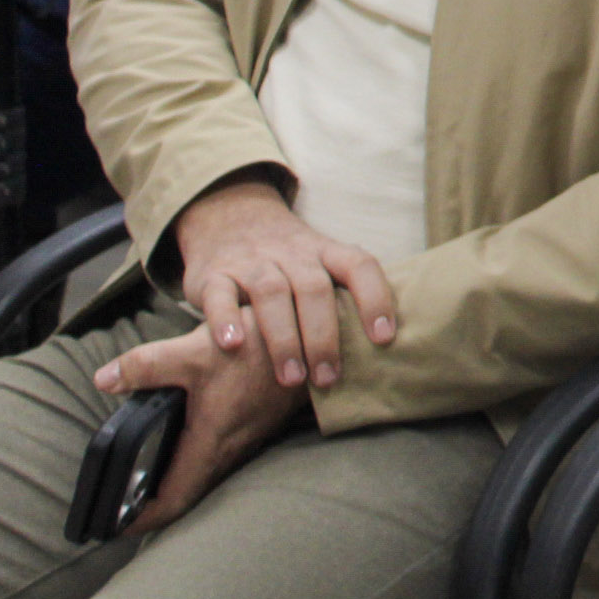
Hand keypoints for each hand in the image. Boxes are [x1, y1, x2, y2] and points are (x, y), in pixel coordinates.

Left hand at [91, 321, 306, 531]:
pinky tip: (177, 443)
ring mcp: (242, 439)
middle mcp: (228, 450)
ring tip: (140, 482)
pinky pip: (215, 457)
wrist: (313, 340)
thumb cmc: (259, 349)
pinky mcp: (251, 425)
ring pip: (201, 476)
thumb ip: (145, 365)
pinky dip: (190, 462)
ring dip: (172, 483)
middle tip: (117, 508)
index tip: (112, 528)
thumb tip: (104, 379)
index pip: (172, 500)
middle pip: (185, 494)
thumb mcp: (194, 352)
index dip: (141, 520)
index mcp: (209, 442)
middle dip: (151, 506)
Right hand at [171, 176, 396, 390]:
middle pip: (314, 288)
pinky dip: (225, 319)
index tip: (384, 339)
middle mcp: (293, 253)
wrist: (230, 219)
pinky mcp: (214, 274)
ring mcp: (252, 261)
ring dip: (283, 337)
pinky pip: (219, 294)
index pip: (360, 266)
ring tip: (292, 377)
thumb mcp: (320, 265)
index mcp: (327, 252)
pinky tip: (232, 346)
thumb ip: (344, 296)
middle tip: (329, 379)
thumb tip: (382, 350)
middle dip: (323, 336)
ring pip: (271, 293)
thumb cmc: (290, 261)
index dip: (375, 298)